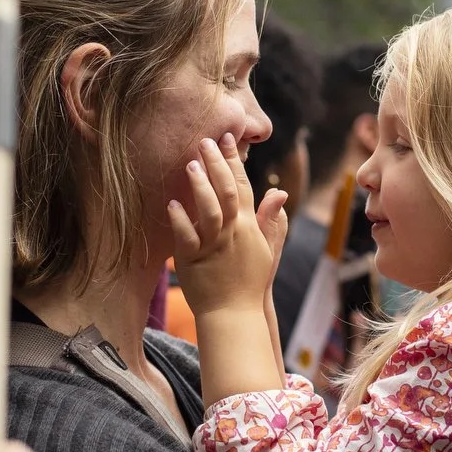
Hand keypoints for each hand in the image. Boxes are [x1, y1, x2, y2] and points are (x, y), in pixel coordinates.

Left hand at [168, 135, 286, 321]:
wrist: (234, 313)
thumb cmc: (249, 280)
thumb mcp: (266, 249)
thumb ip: (270, 220)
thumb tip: (279, 194)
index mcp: (250, 227)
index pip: (244, 186)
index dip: (235, 161)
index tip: (227, 138)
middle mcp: (233, 233)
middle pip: (228, 192)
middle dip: (218, 164)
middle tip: (206, 140)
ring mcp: (214, 246)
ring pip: (210, 212)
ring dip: (201, 187)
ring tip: (191, 164)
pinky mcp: (194, 260)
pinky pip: (187, 237)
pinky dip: (180, 220)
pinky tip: (172, 203)